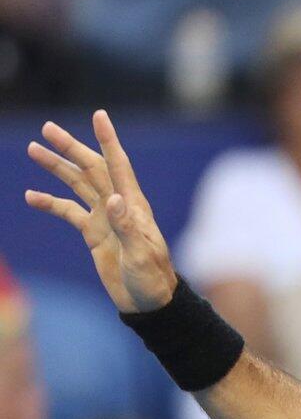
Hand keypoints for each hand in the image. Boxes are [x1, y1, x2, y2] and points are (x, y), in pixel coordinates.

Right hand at [24, 112, 176, 314]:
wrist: (148, 302)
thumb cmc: (152, 279)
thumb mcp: (140, 255)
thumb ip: (126, 227)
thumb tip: (114, 198)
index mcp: (133, 206)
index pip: (119, 166)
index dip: (108, 140)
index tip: (99, 115)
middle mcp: (119, 206)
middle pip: (92, 168)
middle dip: (71, 147)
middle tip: (47, 128)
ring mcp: (105, 218)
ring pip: (78, 184)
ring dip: (57, 167)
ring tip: (33, 149)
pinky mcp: (94, 233)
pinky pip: (69, 212)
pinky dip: (50, 203)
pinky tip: (30, 196)